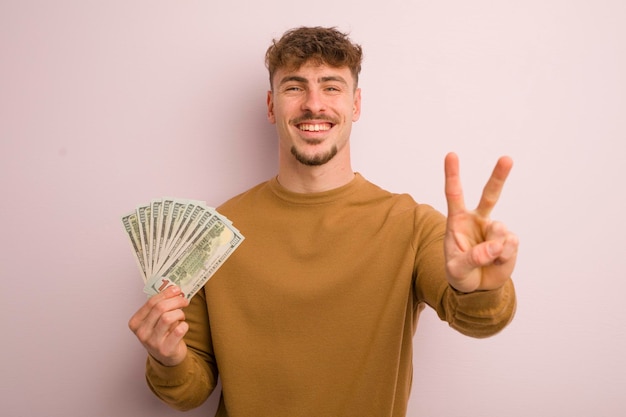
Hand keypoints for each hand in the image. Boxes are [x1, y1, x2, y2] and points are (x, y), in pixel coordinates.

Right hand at [128, 286, 189, 365]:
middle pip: (160, 308)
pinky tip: (183, 326)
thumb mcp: (155, 320)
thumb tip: (173, 288)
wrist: (167, 357)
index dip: (166, 293)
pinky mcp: (166, 350)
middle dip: (176, 301)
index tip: (177, 289)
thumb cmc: (161, 334)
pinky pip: (179, 330)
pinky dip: (185, 325)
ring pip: (168, 318)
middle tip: (184, 300)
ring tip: (181, 316)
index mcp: (136, 323)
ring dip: (179, 314)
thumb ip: (160, 305)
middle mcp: (142, 333)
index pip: (151, 302)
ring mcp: (153, 342)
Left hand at [444, 152, 518, 292]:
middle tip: (507, 159)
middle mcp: (477, 220)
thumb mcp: (457, 270)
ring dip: (495, 249)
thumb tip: (494, 247)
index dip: (452, 175)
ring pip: (500, 231)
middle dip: (499, 176)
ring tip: (487, 260)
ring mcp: (495, 229)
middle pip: (490, 194)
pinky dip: (504, 256)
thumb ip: (472, 259)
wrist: (478, 288)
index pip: (454, 195)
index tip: (451, 155)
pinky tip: (498, 261)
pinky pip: (511, 245)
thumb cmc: (460, 274)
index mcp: (458, 221)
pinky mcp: (509, 241)